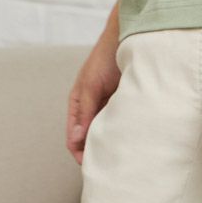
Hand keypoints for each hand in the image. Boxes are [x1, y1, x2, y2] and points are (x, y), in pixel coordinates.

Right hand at [66, 29, 120, 164]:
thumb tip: (77, 139)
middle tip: (107, 164)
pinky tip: (128, 138)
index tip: (90, 164)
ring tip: (118, 154)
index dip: (79, 152)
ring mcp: (106, 105)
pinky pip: (118, 122)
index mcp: (77, 103)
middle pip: (89, 137)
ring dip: (108, 141)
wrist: (127, 38)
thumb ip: (85, 111)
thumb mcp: (92, 84)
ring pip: (104, 131)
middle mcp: (91, 106)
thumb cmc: (105, 57)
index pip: (73, 136)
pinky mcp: (121, 102)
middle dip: (95, 151)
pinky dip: (120, 131)